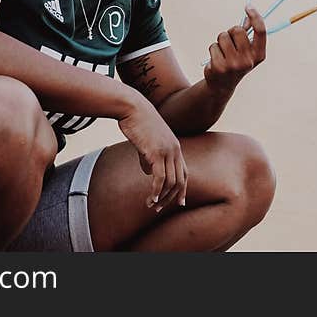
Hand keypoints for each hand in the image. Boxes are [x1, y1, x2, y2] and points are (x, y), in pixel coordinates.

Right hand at [117, 93, 187, 212]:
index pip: (184, 173)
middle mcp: (175, 150)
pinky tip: (150, 198)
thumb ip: (149, 157)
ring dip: (162, 197)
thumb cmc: (137, 122)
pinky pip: (160, 177)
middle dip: (171, 198)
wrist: (132, 107)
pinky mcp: (156, 152)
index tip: (180, 202)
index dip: (183, 189)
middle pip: (180, 180)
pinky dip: (156, 191)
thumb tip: (149, 172)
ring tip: (152, 206)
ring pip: (170, 182)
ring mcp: (167, 151)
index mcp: (175, 147)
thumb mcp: (146, 142)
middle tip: (160, 209)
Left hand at [203, 5, 266, 92]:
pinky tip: (216, 60)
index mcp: (258, 55)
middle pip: (237, 30)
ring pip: (223, 36)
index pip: (260, 31)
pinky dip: (213, 50)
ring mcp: (234, 64)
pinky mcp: (219, 67)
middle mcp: (248, 60)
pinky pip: (213, 46)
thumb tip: (248, 17)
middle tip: (230, 42)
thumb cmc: (235, 62)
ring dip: (220, 41)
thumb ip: (248, 34)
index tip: (248, 7)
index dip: (255, 17)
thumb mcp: (245, 50)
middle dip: (231, 32)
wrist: (222, 85)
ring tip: (222, 53)